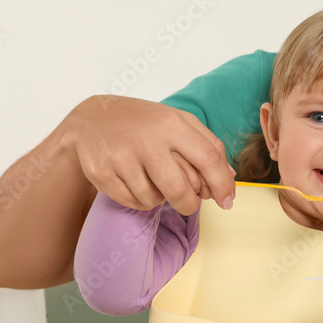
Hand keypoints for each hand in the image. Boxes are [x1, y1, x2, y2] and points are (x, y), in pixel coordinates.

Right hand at [65, 95, 235, 214]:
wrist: (91, 117)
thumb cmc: (143, 122)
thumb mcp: (177, 121)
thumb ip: (208, 145)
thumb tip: (230, 178)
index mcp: (172, 123)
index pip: (209, 158)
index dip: (222, 185)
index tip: (227, 201)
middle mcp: (148, 140)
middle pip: (180, 190)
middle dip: (190, 204)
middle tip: (189, 204)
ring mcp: (122, 157)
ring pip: (154, 200)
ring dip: (161, 200)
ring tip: (154, 181)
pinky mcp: (102, 173)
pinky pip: (132, 202)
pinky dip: (140, 200)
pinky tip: (136, 183)